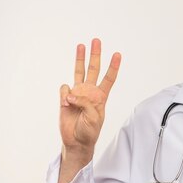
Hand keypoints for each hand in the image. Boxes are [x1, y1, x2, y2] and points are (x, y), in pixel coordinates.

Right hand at [59, 38, 120, 154]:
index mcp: (100, 97)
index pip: (108, 78)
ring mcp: (77, 94)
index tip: (117, 54)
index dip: (113, 67)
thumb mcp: (94, 118)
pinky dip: (65, 94)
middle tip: (96, 41)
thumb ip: (86, 103)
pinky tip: (67, 103)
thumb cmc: (89, 131)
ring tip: (81, 45)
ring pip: (78, 72)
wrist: (76, 141)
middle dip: (95, 55)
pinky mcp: (65, 98)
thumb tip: (71, 94)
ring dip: (80, 58)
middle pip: (93, 69)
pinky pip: (64, 89)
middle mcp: (89, 92)